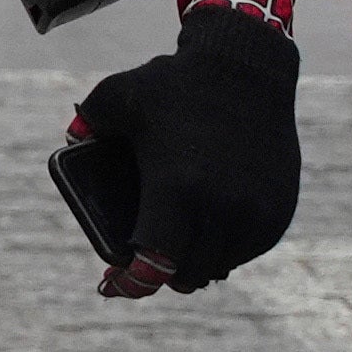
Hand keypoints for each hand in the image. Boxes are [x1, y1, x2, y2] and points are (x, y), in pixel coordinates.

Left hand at [67, 9, 301, 296]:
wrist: (249, 66)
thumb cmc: (176, 83)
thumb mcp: (118, 96)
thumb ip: (86, 122)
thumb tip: (72, 143)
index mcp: (176, 189)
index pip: (152, 265)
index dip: (130, 283)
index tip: (112, 285)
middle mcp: (221, 208)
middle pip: (186, 275)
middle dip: (160, 276)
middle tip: (143, 268)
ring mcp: (255, 212)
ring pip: (218, 266)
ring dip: (195, 265)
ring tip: (176, 256)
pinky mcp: (279, 209)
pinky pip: (248, 249)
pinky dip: (227, 250)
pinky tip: (209, 241)